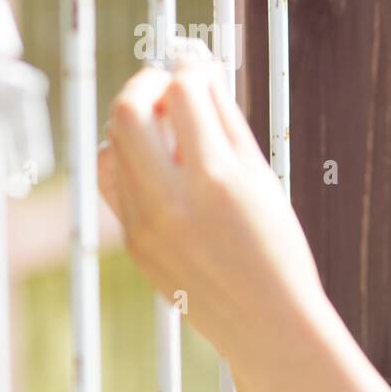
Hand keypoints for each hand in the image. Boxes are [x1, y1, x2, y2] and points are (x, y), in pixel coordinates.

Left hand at [98, 52, 327, 363]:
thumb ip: (228, 124)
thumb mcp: (263, 181)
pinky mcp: (132, 242)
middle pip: (129, 111)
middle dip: (146, 85)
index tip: (198, 68)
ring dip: (136, 124)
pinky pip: (115, 183)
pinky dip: (131, 162)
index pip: (184, 94)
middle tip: (168, 87)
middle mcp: (173, 200)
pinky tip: (159, 167)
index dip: (190, 70)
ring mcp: (144, 223)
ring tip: (167, 131)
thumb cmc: (278, 250)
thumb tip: (201, 74)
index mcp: (218, 179)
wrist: (266, 323)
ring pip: (112, 146)